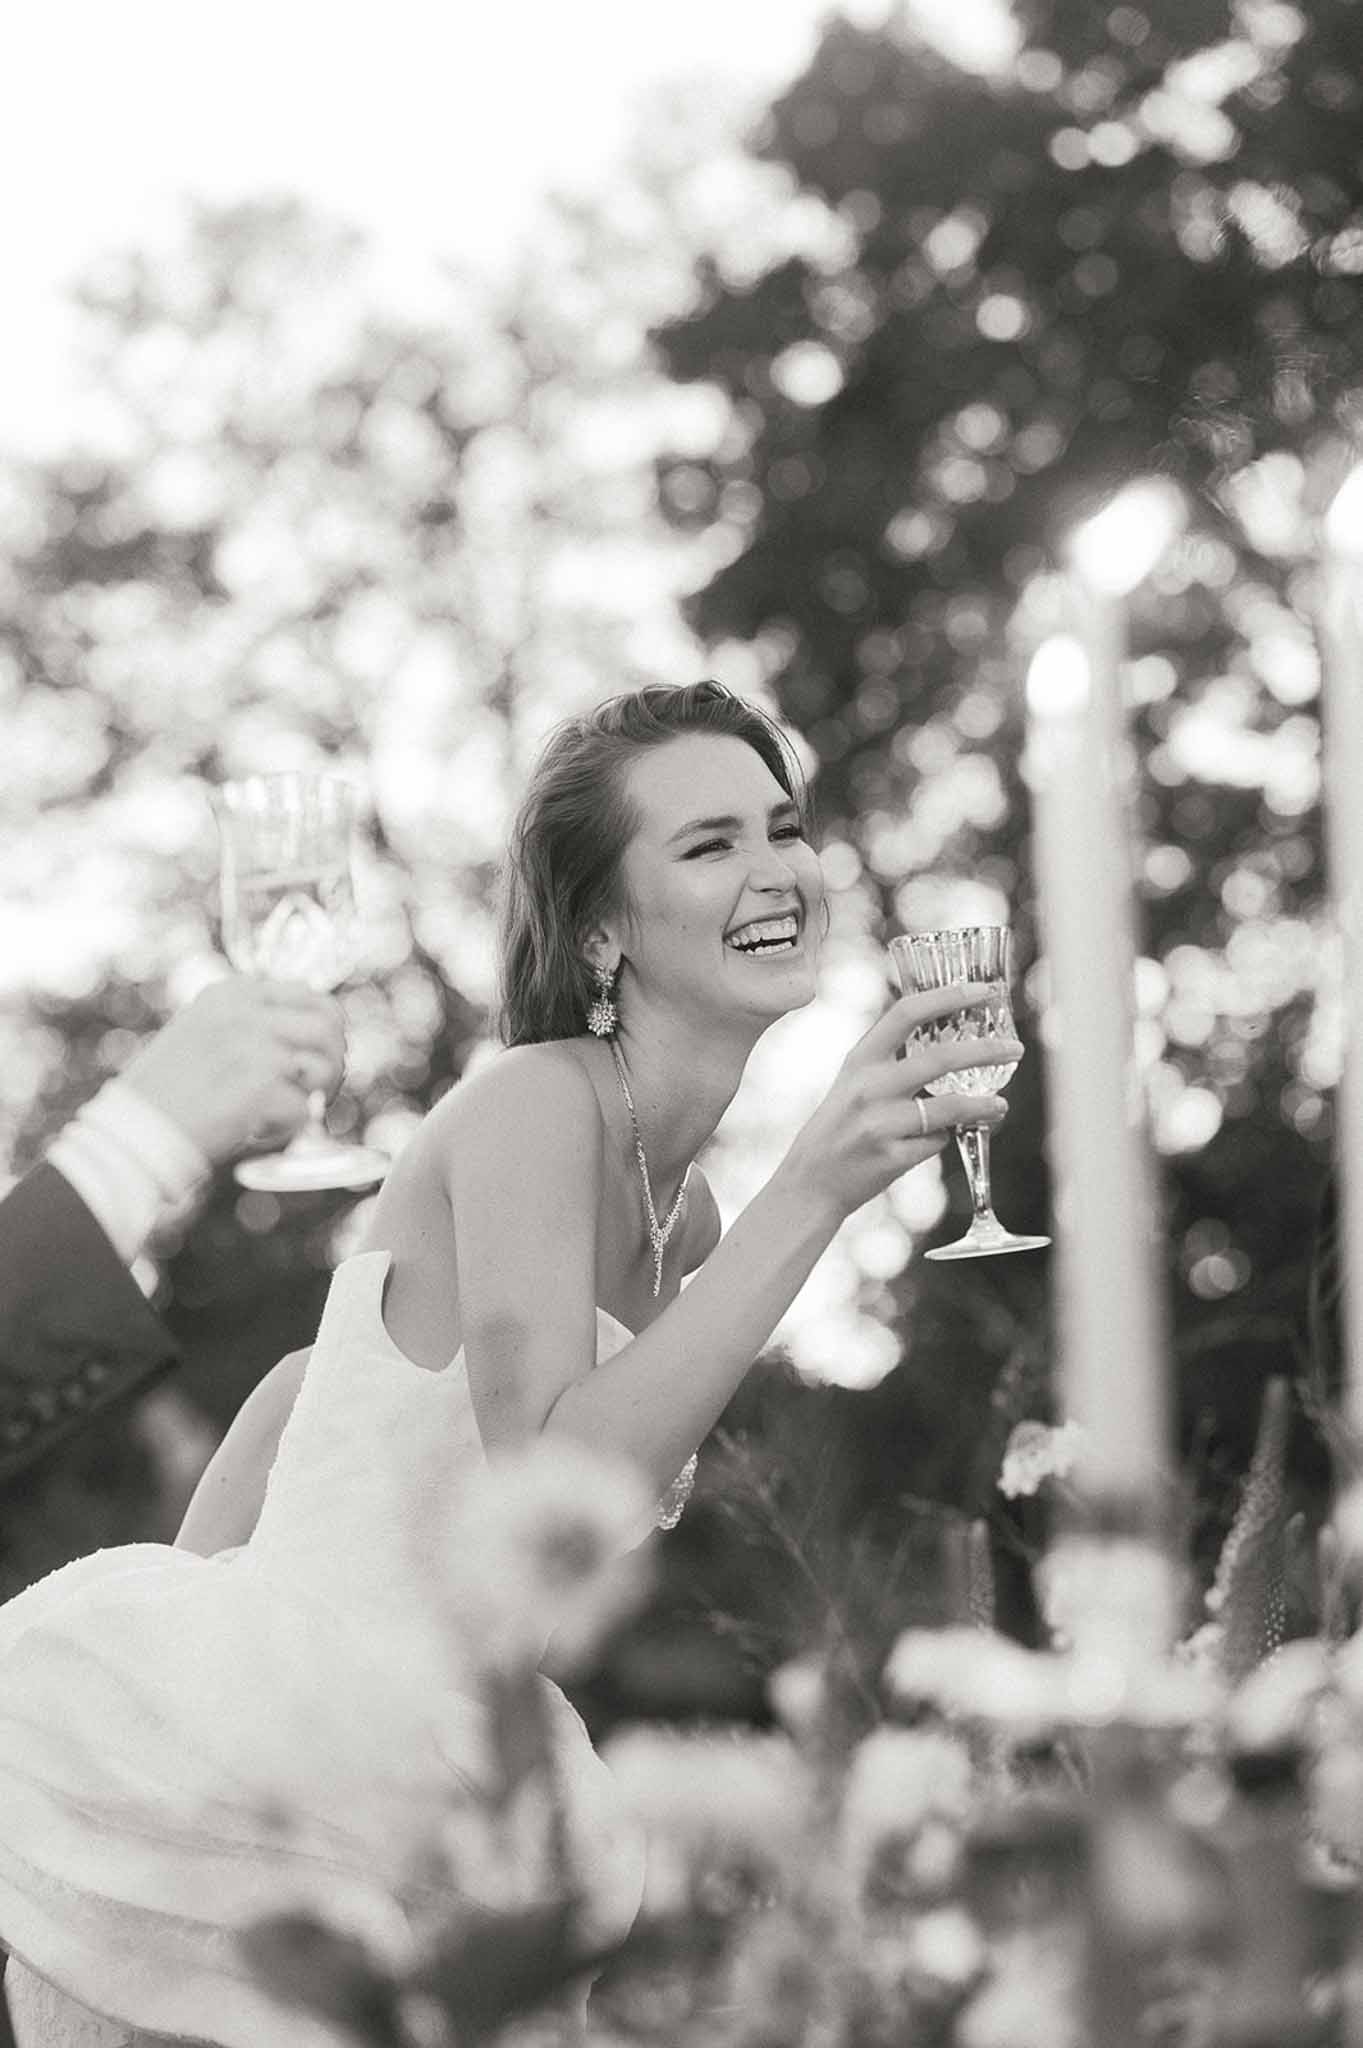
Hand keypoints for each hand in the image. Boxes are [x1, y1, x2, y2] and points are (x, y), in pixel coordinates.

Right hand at [120, 977, 346, 1165]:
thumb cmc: (168, 1092)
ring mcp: (254, 1044)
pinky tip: (255, 1131)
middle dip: (333, 1064)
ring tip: (282, 1114)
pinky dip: (286, 1130)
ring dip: (313, 1098)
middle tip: (318, 1094)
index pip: (313, 997)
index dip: (326, 1034)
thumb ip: (253, 1024)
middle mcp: (246, 1010)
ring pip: (324, 1068)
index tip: (315, 1063)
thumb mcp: (206, 1032)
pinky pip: (303, 1111)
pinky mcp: (259, 1085)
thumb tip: (318, 1034)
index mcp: (233, 993)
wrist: (132, 1130)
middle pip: (329, 1027)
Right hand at [779, 983, 1022, 1221]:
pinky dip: (944, 1139)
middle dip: (986, 1051)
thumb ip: (890, 1062)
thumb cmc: (838, 1128)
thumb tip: (949, 1045)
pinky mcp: (891, 1157)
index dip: (948, 997)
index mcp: (860, 1060)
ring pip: (950, 1107)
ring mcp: (880, 1124)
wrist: (810, 1183)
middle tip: (1014, 1048)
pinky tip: (941, 1139)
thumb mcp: (853, 1083)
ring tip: (999, 1105)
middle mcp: (869, 1087)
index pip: (906, 1013)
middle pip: (940, 1058)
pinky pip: (937, 1142)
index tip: (984, 991)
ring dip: (983, 1105)